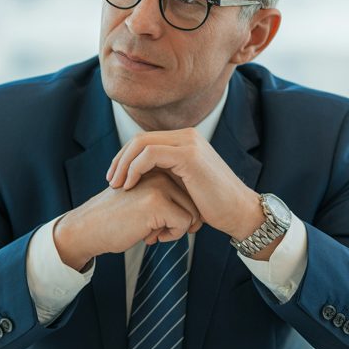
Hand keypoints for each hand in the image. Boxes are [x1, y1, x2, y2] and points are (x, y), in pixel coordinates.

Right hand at [53, 171, 202, 270]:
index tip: (160, 224)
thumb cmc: (114, 220)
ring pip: (193, 212)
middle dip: (180, 221)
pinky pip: (184, 223)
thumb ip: (164, 196)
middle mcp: (158, 172)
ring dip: (177, 229)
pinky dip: (173, 235)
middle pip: (194, 201)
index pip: (188, 191)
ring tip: (152, 233)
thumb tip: (197, 213)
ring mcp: (159, 185)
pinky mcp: (158, 202)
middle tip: (155, 231)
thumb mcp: (141, 200)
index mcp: (155, 169)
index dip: (181, 212)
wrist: (89, 229)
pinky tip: (150, 236)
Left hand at [106, 129, 262, 239]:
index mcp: (184, 140)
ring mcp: (189, 143)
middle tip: (111, 182)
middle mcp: (187, 136)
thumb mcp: (183, 184)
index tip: (115, 179)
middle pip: (139, 139)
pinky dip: (134, 168)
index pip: (144, 140)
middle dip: (120, 160)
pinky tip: (130, 185)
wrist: (238, 213)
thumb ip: (165, 173)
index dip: (125, 158)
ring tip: (117, 185)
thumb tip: (138, 175)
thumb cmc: (212, 205)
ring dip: (123, 164)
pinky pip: (150, 155)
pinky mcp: (189, 155)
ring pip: (141, 143)